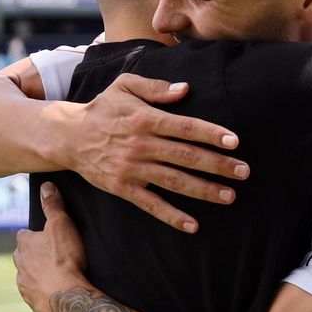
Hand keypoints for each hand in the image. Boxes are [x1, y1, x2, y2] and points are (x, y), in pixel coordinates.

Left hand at [13, 182, 87, 311]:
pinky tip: (55, 292)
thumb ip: (53, 205)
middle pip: (23, 256)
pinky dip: (43, 292)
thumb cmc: (64, 259)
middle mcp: (20, 265)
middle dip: (34, 256)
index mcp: (24, 244)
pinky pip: (36, 294)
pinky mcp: (32, 302)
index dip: (35, 235)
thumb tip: (46, 186)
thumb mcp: (62, 225)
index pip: (24, 235)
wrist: (67, 299)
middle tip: (52, 256)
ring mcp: (24, 285)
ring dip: (38, 275)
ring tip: (56, 276)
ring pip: (28, 276)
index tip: (46, 237)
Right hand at [68, 74, 249, 232]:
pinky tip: (193, 225)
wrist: (68, 136)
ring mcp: (132, 169)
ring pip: (174, 181)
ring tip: (229, 196)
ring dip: (204, 190)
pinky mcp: (123, 188)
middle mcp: (141, 144)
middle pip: (186, 156)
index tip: (234, 141)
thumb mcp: (124, 86)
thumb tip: (185, 89)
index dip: (210, 134)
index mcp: (145, 119)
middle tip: (244, 171)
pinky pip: (151, 204)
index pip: (184, 127)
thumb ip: (155, 88)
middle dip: (217, 164)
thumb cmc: (102, 108)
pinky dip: (172, 216)